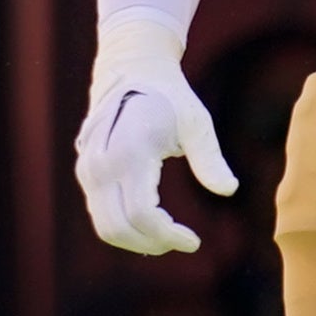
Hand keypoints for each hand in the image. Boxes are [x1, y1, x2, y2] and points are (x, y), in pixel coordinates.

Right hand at [76, 15, 234, 254]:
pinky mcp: (86, 175)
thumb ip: (210, 158)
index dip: (168, 235)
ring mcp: (88, 170)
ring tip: (170, 236)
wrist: (131, 71)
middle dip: (153, 243)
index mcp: (128, 150)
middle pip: (119, 228)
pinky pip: (101, 215)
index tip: (194, 242)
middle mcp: (101, 164)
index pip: (141, 213)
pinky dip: (126, 229)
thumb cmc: (170, 98)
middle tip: (184, 241)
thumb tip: (229, 189)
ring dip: (138, 241)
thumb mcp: (196, 122)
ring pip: (106, 228)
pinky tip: (154, 226)